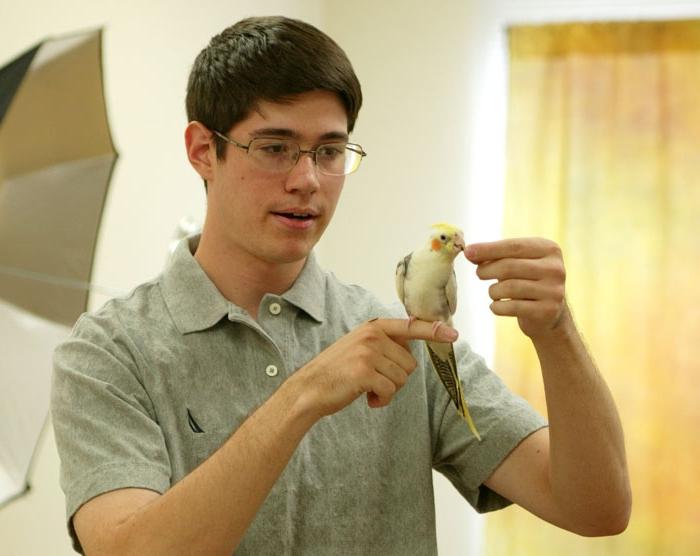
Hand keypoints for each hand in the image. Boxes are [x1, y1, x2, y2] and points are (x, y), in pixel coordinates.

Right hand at [292, 318, 458, 418]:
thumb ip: (384, 344)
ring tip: (366, 388)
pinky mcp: (365, 372)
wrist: (310, 389)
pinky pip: (391, 391)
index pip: (410, 326)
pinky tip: (366, 398)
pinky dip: (382, 400)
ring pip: (402, 378)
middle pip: (409, 363)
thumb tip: (410, 349)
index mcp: (373, 327)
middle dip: (396, 377)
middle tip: (372, 380)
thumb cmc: (337, 372)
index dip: (433, 331)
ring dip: (388, 390)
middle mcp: (372, 335)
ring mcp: (368, 352)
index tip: (453, 334)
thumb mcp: (359, 347)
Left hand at [465, 238, 566, 338]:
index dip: (489, 249)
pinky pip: (511, 307)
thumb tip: (470, 252)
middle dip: (487, 270)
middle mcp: (555, 269)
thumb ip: (495, 255)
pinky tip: (497, 305)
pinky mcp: (547, 311)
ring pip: (509, 287)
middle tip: (479, 273)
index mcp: (549, 250)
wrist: (549, 314)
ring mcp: (553, 291)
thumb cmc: (527, 282)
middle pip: (509, 266)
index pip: (514, 246)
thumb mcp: (517, 263)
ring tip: (493, 292)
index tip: (468, 252)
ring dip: (493, 291)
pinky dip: (497, 307)